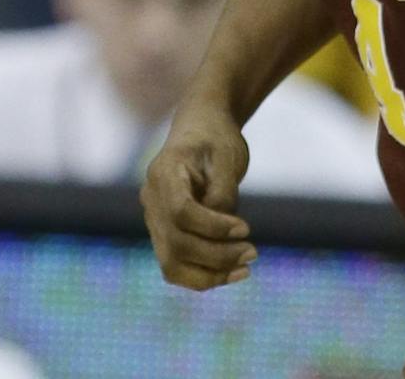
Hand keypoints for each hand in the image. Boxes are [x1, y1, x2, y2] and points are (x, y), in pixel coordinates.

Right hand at [140, 107, 255, 289]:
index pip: (181, 212)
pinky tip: (234, 271)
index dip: (214, 227)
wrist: (200, 129)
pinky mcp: (164, 234)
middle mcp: (151, 199)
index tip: (246, 228)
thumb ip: (223, 193)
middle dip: (218, 256)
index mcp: (163, 173)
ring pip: (172, 264)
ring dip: (210, 274)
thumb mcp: (227, 158)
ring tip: (245, 269)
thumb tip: (224, 231)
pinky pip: (177, 266)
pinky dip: (204, 276)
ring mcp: (154, 219)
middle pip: (177, 244)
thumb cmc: (216, 139)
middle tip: (253, 253)